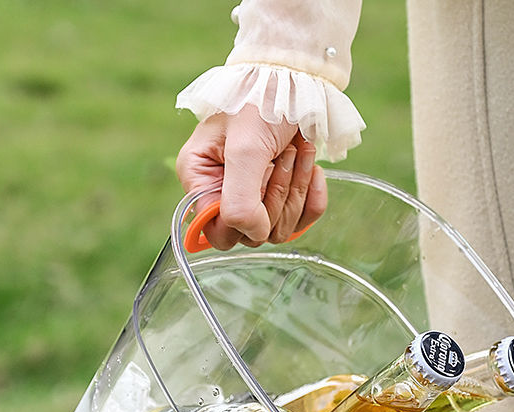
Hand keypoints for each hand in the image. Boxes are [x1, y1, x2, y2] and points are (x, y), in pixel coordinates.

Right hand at [176, 105, 327, 249]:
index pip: (218, 233)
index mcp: (200, 179)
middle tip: (283, 155)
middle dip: (276, 198)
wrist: (297, 75)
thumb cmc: (261, 100)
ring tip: (297, 150)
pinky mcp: (283, 196)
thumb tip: (252, 233)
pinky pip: (303, 218)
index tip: (258, 185)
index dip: (244, 221)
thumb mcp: (246, 149)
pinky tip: (313, 167)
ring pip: (279, 228)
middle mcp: (222, 192)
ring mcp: (254, 196)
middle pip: (253, 233)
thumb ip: (240, 201)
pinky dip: (313, 196)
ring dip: (296, 189)